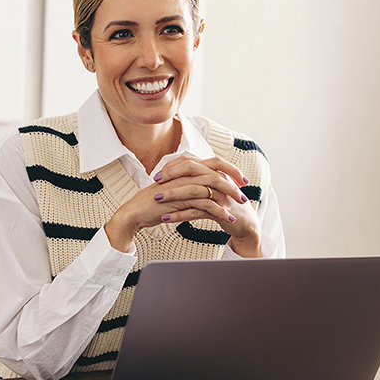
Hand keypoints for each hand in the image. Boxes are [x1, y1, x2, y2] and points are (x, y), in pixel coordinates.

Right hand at [105, 156, 261, 255]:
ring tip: (241, 207)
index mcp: (185, 169)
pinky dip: (219, 211)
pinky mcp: (180, 200)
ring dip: (230, 197)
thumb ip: (190, 187)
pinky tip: (228, 218)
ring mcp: (182, 186)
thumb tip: (207, 189)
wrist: (135, 213)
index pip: (212, 161)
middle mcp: (185, 174)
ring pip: (213, 186)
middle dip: (234, 181)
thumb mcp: (175, 192)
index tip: (240, 179)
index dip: (229, 168)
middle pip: (216, 171)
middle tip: (245, 192)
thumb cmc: (153, 204)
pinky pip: (205, 204)